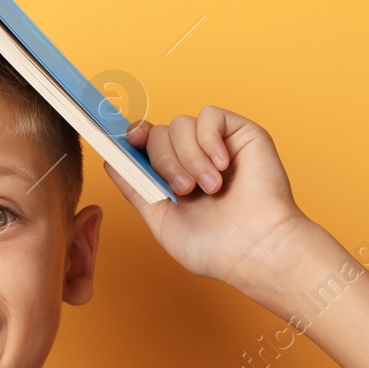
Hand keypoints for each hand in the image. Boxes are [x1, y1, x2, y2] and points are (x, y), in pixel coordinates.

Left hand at [102, 106, 310, 285]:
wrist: (257, 251)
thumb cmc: (216, 248)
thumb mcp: (161, 221)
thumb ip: (137, 190)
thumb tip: (111, 161)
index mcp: (172, 177)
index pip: (144, 144)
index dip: (132, 138)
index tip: (128, 142)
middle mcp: (193, 157)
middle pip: (157, 133)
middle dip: (164, 161)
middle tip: (185, 191)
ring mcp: (216, 144)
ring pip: (180, 124)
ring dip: (188, 157)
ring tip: (209, 187)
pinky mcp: (241, 133)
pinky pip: (209, 116)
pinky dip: (208, 141)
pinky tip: (221, 167)